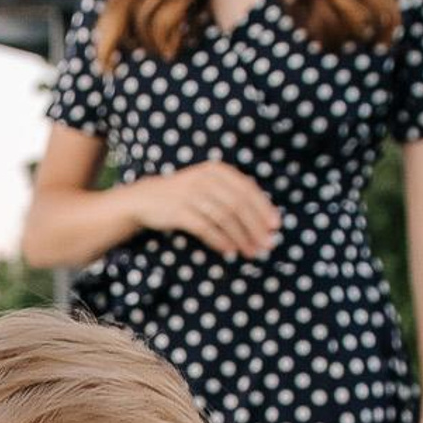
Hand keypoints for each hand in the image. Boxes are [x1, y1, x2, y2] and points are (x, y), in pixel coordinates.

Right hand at [131, 162, 280, 260]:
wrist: (146, 198)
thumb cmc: (186, 195)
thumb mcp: (209, 185)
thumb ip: (233, 195)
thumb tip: (262, 219)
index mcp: (217, 171)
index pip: (247, 190)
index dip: (263, 209)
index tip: (275, 227)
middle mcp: (205, 179)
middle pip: (238, 205)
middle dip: (255, 227)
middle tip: (266, 245)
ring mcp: (191, 194)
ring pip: (224, 217)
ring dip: (241, 237)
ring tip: (251, 251)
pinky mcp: (178, 211)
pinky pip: (205, 227)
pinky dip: (220, 240)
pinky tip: (230, 250)